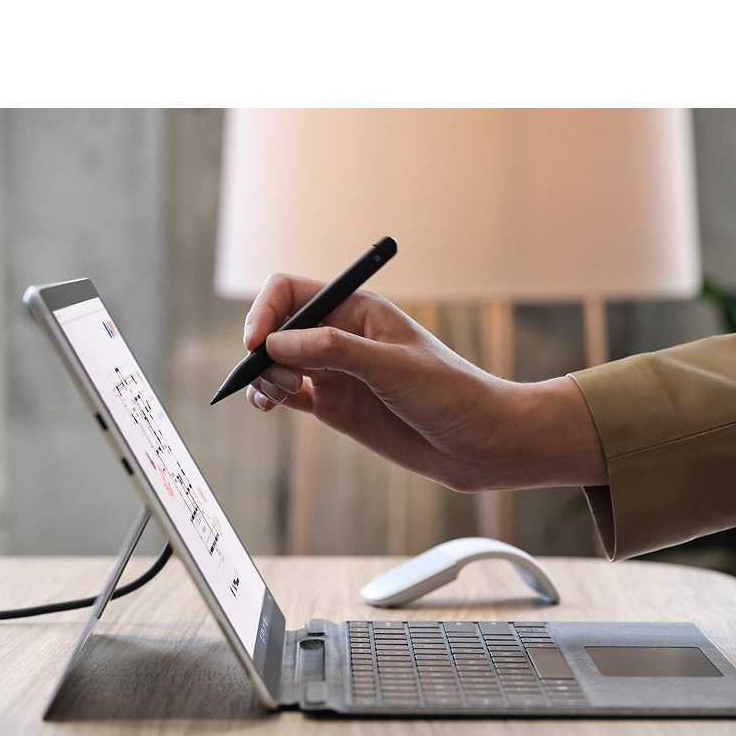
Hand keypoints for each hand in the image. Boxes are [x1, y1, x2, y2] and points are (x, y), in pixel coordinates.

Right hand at [242, 274, 607, 491]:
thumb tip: (275, 344)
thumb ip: (334, 351)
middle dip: (262, 349)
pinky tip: (267, 404)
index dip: (266, 312)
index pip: (292, 293)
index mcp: (358, 310)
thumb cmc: (450, 394)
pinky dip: (269, 396)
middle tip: (278, 379)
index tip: (257, 343)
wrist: (478, 442)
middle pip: (278, 328)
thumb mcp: (393, 367)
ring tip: (276, 396)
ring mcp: (337, 372)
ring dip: (263, 375)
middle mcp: (341, 337)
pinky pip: (288, 393)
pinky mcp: (336, 406)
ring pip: (277, 362)